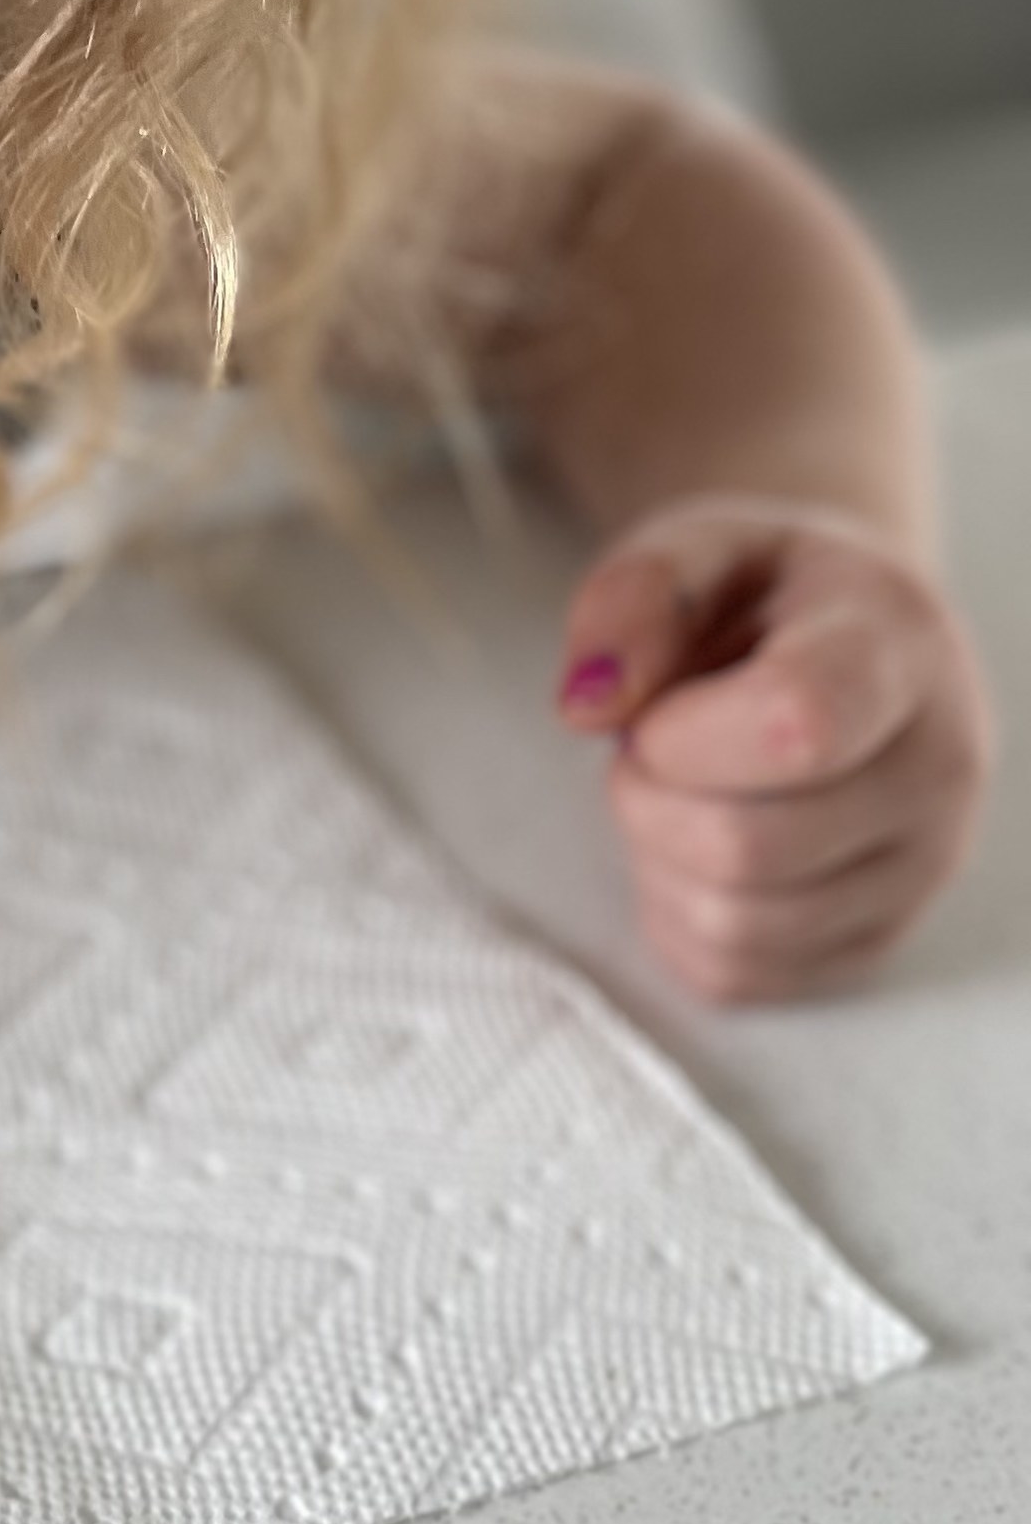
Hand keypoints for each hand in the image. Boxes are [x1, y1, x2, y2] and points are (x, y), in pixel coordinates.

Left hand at [556, 495, 994, 1002]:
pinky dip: (678, 920)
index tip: (661, 711)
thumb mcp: (695, 548)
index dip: (683, 736)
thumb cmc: (764, 597)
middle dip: (649, 801)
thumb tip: (588, 708)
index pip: (800, 724)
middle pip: (749, 849)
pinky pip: (735, 975)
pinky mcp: (872, 941)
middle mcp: (935, 770)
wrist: (850, 641)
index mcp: (897, 651)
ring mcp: (916, 869)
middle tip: (648, 750)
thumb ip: (635, 598)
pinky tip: (693, 849)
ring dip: (657, 864)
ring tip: (678, 793)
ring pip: (738, 928)